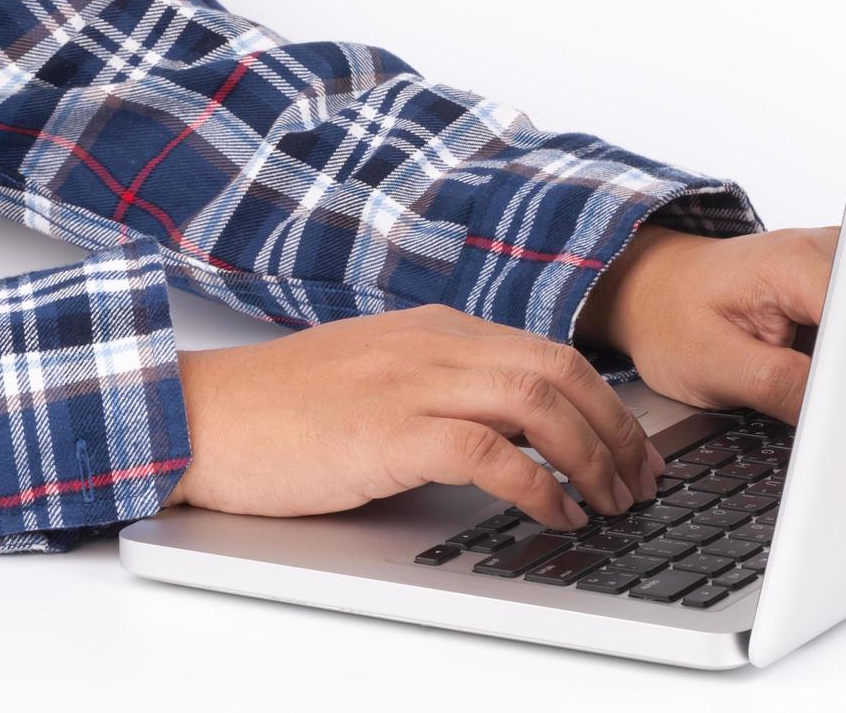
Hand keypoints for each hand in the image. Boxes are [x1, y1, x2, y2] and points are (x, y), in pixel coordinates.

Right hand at [166, 305, 664, 527]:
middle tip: (642, 481)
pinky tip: (555, 514)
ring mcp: (415, 383)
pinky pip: (490, 452)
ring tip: (610, 503)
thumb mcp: (383, 376)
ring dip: (591, 458)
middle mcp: (438, 346)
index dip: (607, 405)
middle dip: (617, 431)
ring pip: (540, 404)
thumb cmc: (287, 407)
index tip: (633, 449)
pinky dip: (537, 486)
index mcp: (442, 330)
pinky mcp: (391, 430)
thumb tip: (519, 430)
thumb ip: (448, 385)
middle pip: (563, 374)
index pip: (553, 356)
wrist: (203, 415)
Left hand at [577, 225, 837, 422]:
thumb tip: (838, 411)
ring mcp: (838, 261)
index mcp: (798, 262)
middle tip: (823, 402)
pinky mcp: (840, 282)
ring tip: (810, 380)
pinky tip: (820, 368)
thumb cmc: (671, 318)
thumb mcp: (714, 365)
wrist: (655, 290)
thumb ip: (779, 385)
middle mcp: (828, 249)